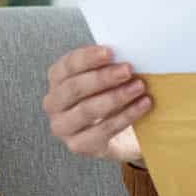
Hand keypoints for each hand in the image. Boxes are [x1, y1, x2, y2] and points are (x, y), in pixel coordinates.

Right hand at [41, 44, 149, 164]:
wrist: (121, 133)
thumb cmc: (111, 96)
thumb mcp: (108, 77)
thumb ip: (109, 64)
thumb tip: (127, 50)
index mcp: (57, 79)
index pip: (67, 65)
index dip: (87, 57)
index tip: (110, 52)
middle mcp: (53, 103)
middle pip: (74, 88)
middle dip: (102, 78)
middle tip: (128, 69)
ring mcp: (63, 127)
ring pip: (86, 110)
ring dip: (116, 97)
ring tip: (139, 87)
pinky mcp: (78, 145)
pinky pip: (102, 130)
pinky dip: (125, 116)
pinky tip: (142, 105)